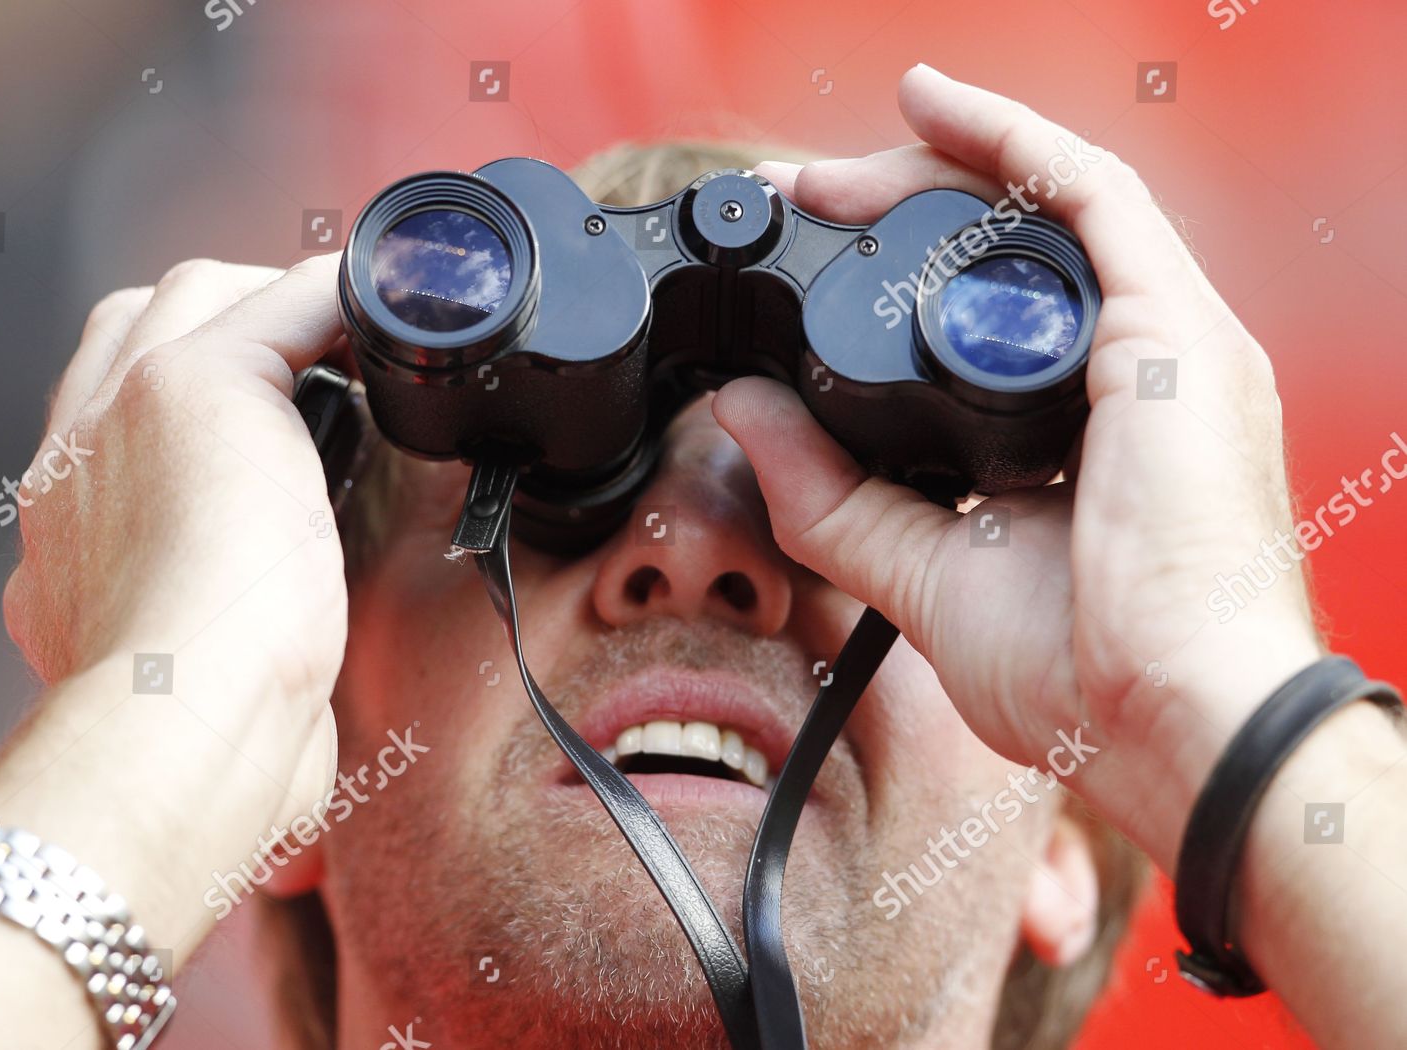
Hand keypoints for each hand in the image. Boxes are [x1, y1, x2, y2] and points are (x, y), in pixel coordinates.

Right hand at [0, 255, 345, 922]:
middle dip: (222, 330)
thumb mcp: (182, 697)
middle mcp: (74, 459)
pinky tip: (386, 328)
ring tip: (347, 348)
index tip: (265, 416)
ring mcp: (121, 411)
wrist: (172, 736)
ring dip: (277, 308)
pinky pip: (284, 303)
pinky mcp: (195, 386)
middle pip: (133, 329)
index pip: (108, 415)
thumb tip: (292, 702)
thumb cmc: (190, 744)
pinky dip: (338, 303)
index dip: (185, 393)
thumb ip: (215, 668)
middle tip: (309, 366)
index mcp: (69, 531)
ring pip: (195, 297)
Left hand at [714, 65, 1322, 868]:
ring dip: (928, 167)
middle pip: (1003, 245)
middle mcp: (1126, 368)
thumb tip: (744, 413)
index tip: (793, 258)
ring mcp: (1160, 340)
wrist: (1168, 724)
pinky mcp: (1171, 326)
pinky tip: (931, 106)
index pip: (977, 310)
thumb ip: (829, 492)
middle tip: (792, 199)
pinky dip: (1005, 140)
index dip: (882, 270)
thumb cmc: (1084, 672)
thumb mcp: (921, 570)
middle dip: (888, 207)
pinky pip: (1087, 194)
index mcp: (1076, 428)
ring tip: (826, 173)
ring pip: (1040, 204)